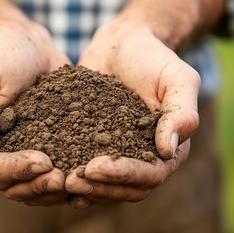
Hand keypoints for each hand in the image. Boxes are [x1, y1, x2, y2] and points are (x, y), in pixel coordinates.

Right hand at [0, 19, 70, 205]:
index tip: (44, 161)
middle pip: (16, 188)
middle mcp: (0, 156)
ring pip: (39, 188)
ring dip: (59, 190)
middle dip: (41, 187)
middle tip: (66, 178)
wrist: (29, 48)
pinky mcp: (50, 150)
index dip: (16, 171)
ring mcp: (26, 155)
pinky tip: (92, 176)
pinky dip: (72, 180)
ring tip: (81, 181)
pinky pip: (58, 173)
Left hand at [65, 21, 199, 207]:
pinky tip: (52, 177)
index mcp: (169, 149)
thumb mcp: (178, 79)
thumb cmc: (154, 59)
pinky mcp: (94, 146)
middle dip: (99, 188)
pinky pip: (85, 169)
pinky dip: (71, 176)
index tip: (95, 167)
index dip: (124, 175)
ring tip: (59, 182)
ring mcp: (118, 154)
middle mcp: (145, 158)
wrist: (123, 46)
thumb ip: (182, 113)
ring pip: (105, 186)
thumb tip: (168, 150)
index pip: (151, 174)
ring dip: (84, 188)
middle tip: (71, 182)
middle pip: (126, 188)